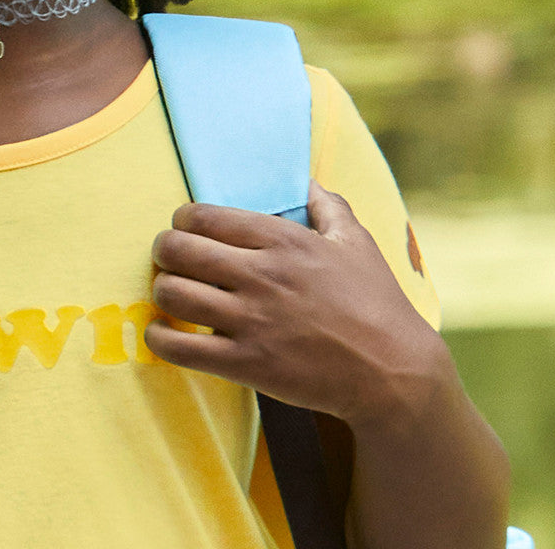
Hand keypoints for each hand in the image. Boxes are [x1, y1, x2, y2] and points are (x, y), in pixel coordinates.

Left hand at [145, 181, 444, 427]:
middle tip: (168, 258)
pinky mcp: (247, 364)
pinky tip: (161, 334)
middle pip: (178, 249)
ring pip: (172, 294)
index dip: (182, 220)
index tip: (184, 228)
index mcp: (283, 240)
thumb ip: (329, 207)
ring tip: (169, 294)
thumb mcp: (357, 243)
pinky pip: (181, 348)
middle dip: (163, 250)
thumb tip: (310, 181)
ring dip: (161, 291)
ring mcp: (252, 321)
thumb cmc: (376, 303)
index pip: (204, 216)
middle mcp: (261, 275)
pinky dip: (159, 339)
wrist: (395, 373)